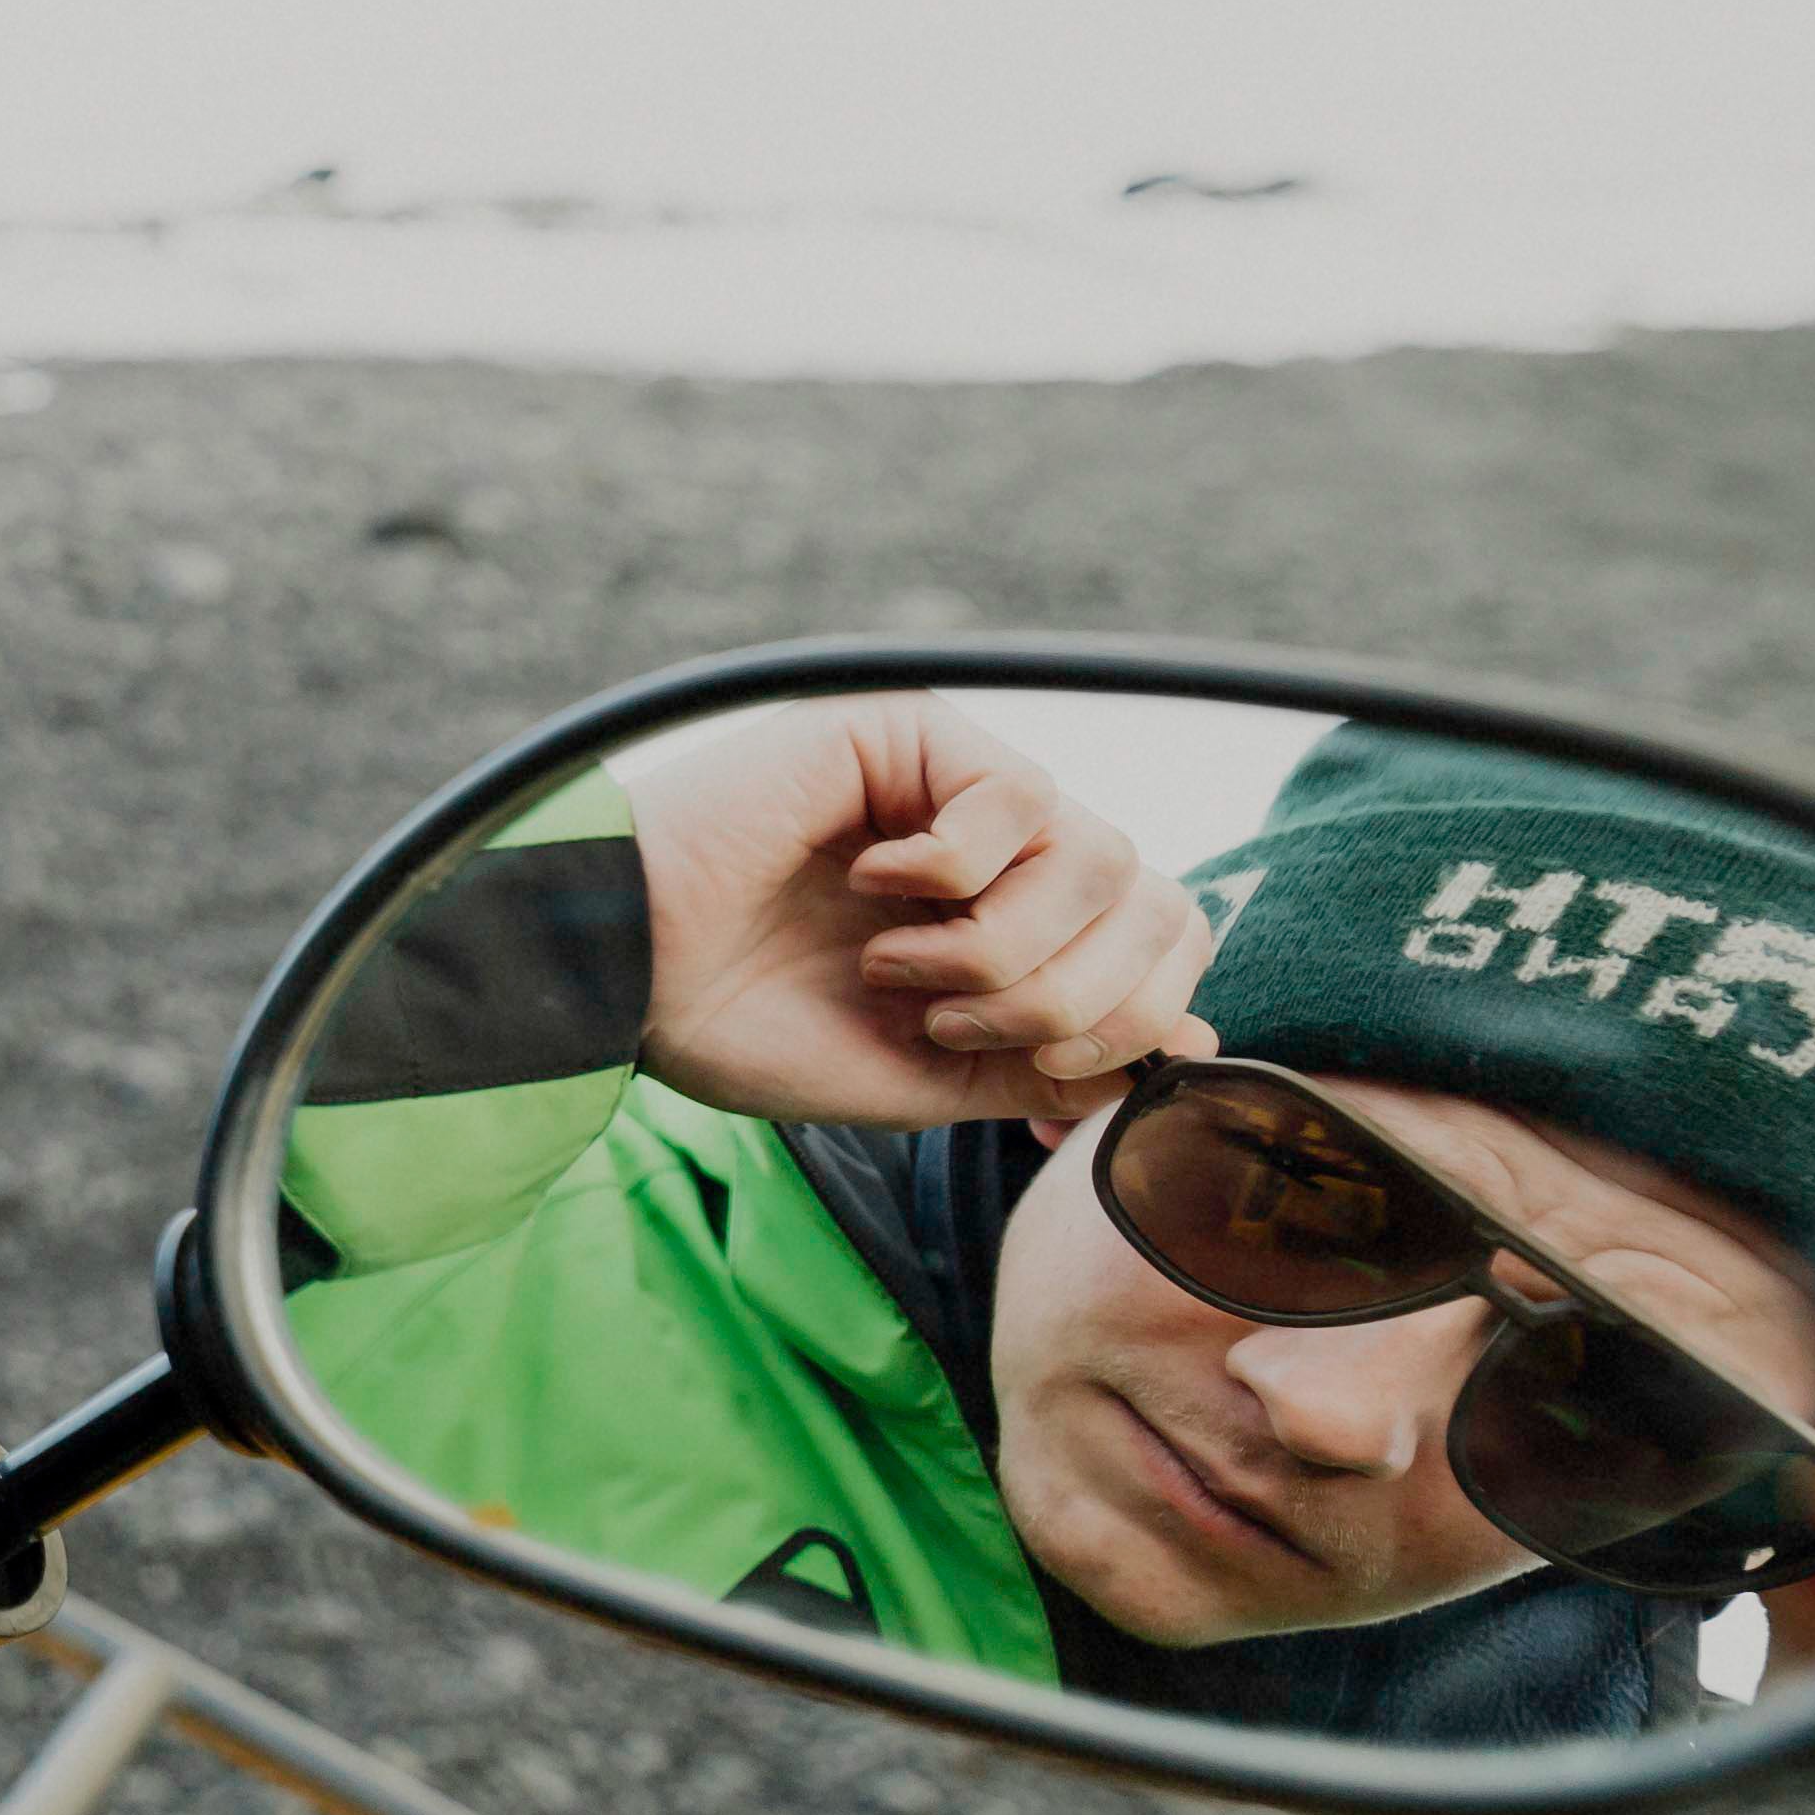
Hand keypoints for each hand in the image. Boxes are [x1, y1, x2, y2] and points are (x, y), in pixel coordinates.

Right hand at [624, 692, 1219, 1130]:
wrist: (625, 977)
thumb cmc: (742, 1023)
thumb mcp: (928, 1077)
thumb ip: (1051, 1063)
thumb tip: (1189, 1053)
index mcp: (1010, 920)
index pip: (1161, 941)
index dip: (1134, 1020)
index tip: (1031, 1079)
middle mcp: (999, 848)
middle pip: (1153, 903)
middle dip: (1070, 1002)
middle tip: (951, 1027)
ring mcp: (959, 786)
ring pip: (1100, 856)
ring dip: (1005, 948)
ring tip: (900, 966)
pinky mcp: (914, 736)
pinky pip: (1021, 802)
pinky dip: (954, 874)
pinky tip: (870, 882)